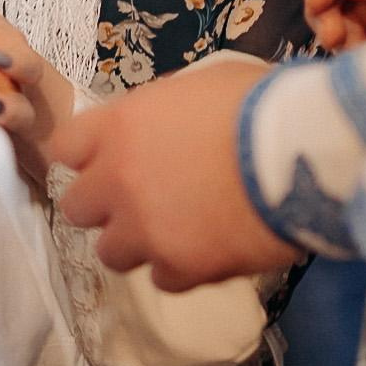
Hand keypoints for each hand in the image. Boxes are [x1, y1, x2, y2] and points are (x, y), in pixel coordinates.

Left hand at [52, 58, 300, 290]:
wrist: (301, 151)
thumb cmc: (257, 102)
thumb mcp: (199, 86)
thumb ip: (163, 113)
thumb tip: (164, 127)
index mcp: (119, 127)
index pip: (65, 148)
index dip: (88, 155)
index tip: (108, 157)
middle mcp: (118, 181)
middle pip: (77, 207)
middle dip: (105, 204)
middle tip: (142, 198)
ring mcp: (145, 230)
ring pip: (111, 252)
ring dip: (138, 242)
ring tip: (178, 231)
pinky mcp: (180, 269)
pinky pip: (161, 279)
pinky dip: (182, 268)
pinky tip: (211, 249)